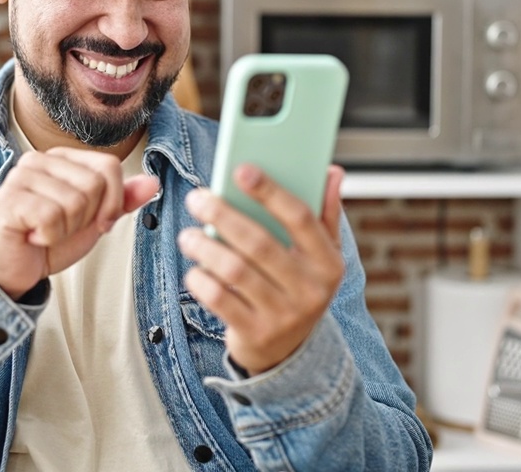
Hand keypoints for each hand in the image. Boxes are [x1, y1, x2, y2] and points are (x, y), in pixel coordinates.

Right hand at [0, 148, 158, 298]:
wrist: (17, 270)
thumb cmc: (52, 241)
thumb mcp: (95, 220)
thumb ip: (121, 200)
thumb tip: (153, 182)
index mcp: (62, 158)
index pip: (109, 166)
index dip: (112, 202)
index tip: (97, 222)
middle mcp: (39, 160)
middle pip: (93, 184)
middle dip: (86, 218)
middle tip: (62, 227)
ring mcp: (20, 177)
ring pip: (74, 201)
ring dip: (66, 230)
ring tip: (46, 232)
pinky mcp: (8, 200)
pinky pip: (50, 216)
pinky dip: (49, 237)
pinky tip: (34, 236)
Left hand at [178, 163, 345, 375]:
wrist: (287, 350)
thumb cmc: (297, 286)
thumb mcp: (319, 255)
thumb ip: (324, 213)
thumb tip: (333, 171)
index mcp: (328, 263)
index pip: (300, 218)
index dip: (270, 191)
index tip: (240, 169)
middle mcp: (311, 290)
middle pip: (260, 243)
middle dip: (223, 215)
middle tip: (197, 199)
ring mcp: (284, 315)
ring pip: (236, 271)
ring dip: (205, 247)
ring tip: (187, 235)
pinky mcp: (256, 334)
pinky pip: (221, 300)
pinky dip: (202, 280)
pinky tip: (194, 269)